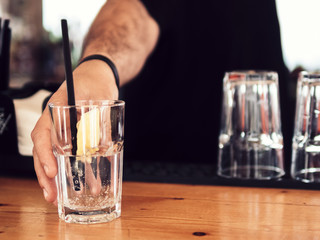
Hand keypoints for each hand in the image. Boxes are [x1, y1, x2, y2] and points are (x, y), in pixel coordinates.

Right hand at [31, 60, 117, 203]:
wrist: (99, 75)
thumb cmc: (95, 80)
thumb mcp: (99, 94)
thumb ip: (99, 117)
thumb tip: (102, 146)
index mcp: (55, 110)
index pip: (43, 134)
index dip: (44, 155)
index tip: (52, 171)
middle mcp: (56, 122)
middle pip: (44, 150)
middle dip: (45, 174)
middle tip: (50, 193)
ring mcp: (64, 129)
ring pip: (54, 156)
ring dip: (55, 177)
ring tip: (57, 196)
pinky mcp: (74, 134)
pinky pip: (70, 153)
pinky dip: (73, 169)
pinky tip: (81, 183)